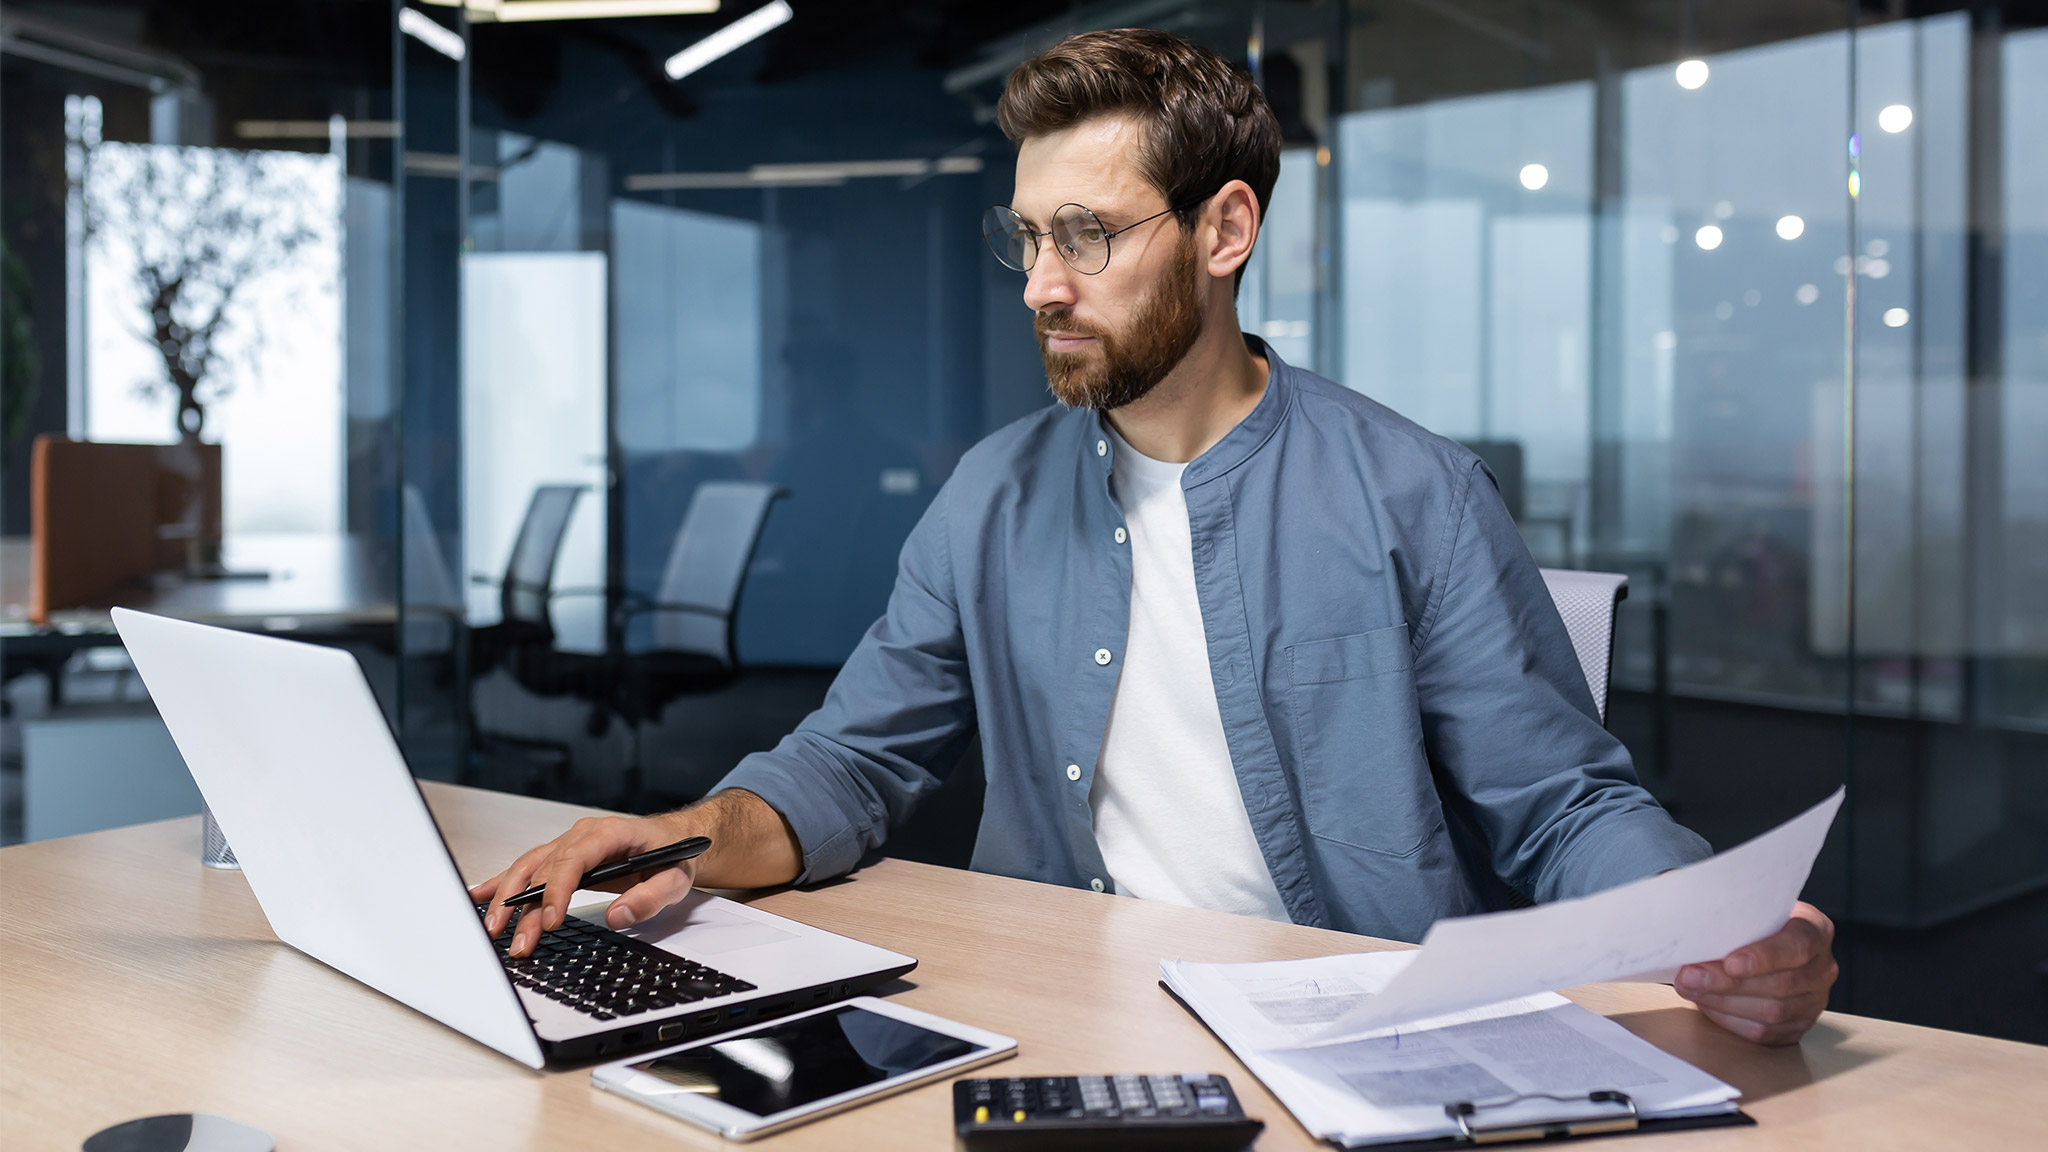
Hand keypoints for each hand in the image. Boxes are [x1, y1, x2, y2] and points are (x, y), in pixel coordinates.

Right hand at [467, 812, 698, 957]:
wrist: (676, 839)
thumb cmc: (675, 856)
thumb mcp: (676, 879)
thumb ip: (650, 898)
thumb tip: (617, 916)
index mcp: (609, 833)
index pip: (572, 860)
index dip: (556, 891)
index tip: (549, 921)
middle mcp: (582, 835)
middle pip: (544, 869)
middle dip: (525, 907)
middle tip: (518, 942)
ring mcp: (569, 843)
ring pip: (529, 869)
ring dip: (508, 899)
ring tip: (493, 929)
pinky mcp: (562, 856)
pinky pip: (528, 867)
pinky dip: (502, 882)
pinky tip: (480, 896)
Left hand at [1675, 901, 1836, 1044]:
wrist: (1763, 941)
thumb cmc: (1751, 920)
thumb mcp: (1748, 906)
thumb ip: (1730, 912)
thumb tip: (1691, 921)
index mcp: (1815, 929)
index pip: (1798, 945)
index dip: (1765, 957)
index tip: (1730, 962)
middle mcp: (1822, 967)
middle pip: (1782, 984)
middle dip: (1729, 983)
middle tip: (1690, 977)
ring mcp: (1814, 1000)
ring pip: (1773, 1012)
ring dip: (1724, 1003)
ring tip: (1690, 989)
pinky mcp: (1798, 1025)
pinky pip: (1765, 1032)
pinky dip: (1730, 1020)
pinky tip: (1706, 1004)